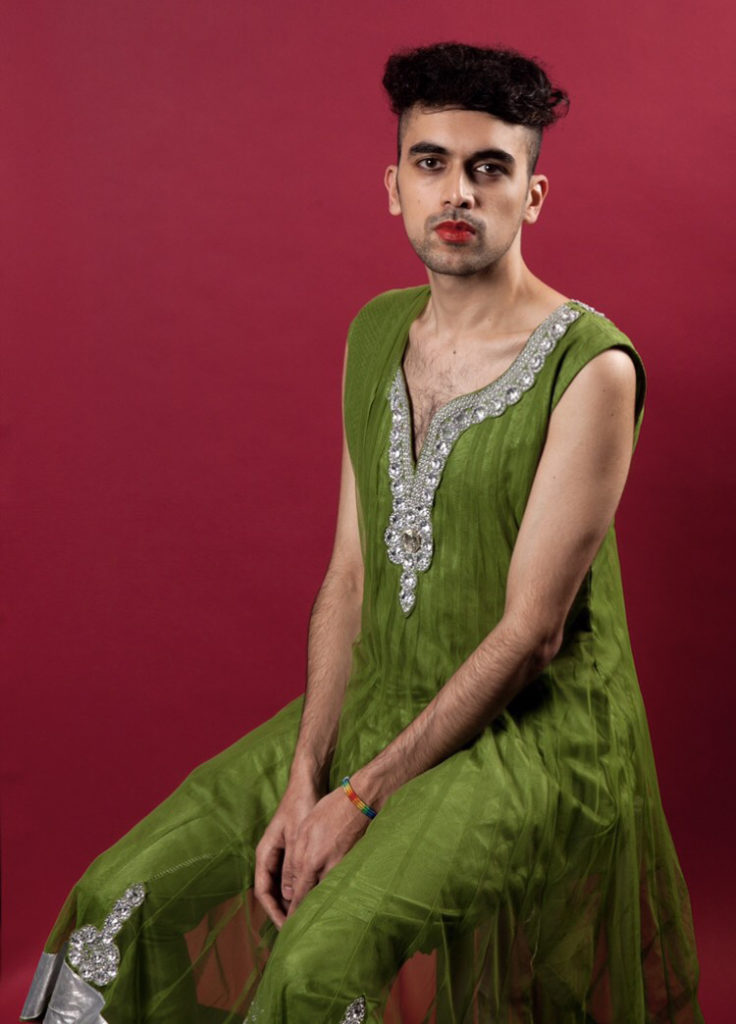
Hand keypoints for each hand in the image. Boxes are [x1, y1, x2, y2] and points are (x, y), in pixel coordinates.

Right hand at [254, 779, 320, 928]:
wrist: (307, 782)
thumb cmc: (300, 806)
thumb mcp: (296, 838)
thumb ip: (292, 866)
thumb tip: (288, 896)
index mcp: (264, 853)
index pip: (263, 892)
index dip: (273, 913)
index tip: (287, 929)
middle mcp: (270, 856)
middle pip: (272, 891)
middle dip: (283, 910)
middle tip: (298, 928)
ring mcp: (281, 852)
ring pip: (283, 884)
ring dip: (292, 900)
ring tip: (307, 917)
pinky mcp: (293, 849)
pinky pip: (293, 874)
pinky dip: (301, 886)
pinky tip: (315, 894)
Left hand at [284, 786, 370, 920]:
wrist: (360, 800)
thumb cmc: (330, 810)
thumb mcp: (305, 830)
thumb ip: (295, 861)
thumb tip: (290, 890)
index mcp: (309, 860)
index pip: (299, 896)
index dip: (293, 914)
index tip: (290, 928)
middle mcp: (324, 868)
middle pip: (314, 899)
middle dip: (308, 915)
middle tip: (302, 929)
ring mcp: (341, 868)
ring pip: (327, 894)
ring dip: (322, 905)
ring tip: (317, 918)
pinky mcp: (354, 864)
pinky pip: (341, 884)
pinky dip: (335, 892)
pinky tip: (334, 897)